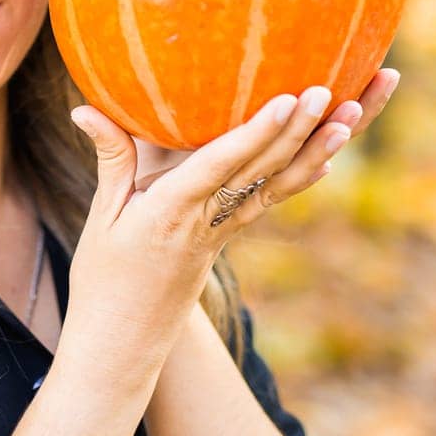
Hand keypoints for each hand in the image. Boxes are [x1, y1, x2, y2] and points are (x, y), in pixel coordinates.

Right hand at [61, 85, 375, 373]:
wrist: (125, 344)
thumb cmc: (104, 281)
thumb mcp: (101, 218)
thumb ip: (109, 159)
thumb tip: (83, 108)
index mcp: (172, 212)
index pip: (221, 165)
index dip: (256, 132)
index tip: (288, 99)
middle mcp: (208, 222)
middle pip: (262, 170)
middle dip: (299, 129)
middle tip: (329, 90)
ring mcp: (224, 233)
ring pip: (278, 184)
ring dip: (317, 149)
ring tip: (351, 114)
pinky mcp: (227, 240)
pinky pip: (269, 203)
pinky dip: (300, 180)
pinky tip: (327, 160)